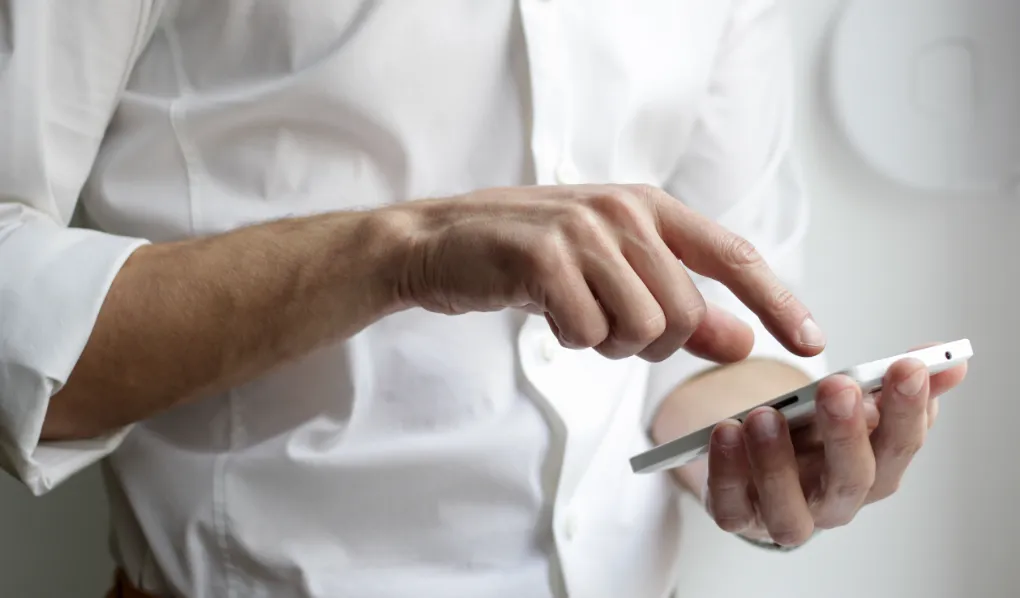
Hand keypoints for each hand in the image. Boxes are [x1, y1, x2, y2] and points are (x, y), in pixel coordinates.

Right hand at [390, 184, 824, 362]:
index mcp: (649, 206)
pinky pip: (588, 333)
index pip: (733, 256)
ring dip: (608, 343)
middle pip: (684, 313)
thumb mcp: (612, 272)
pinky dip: (571, 340)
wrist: (441, 242)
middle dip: (651, 342)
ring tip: (574, 314)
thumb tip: (741, 342)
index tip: (810, 342)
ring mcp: (583, 231)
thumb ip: (679, 304)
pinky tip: (546, 312)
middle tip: (606, 325)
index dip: (777, 301)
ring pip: (641, 329)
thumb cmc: (530, 257)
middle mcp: (623, 211)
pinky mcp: (543, 258)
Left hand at [702, 347, 967, 545]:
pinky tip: (725, 433)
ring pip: (790, 510)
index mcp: (873, 470)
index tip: (908, 366)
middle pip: (851, 480)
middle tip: (838, 387)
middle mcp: (835, 501)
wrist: (759, 463)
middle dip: (847, 433)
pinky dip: (727, 473)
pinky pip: (731, 507)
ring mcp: (786, 515)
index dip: (908, 409)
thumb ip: (893, 383)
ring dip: (777, 463)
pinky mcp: (739, 517)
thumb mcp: (852, 404)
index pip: (900, 445)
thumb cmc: (812, 435)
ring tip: (765, 415)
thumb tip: (949, 361)